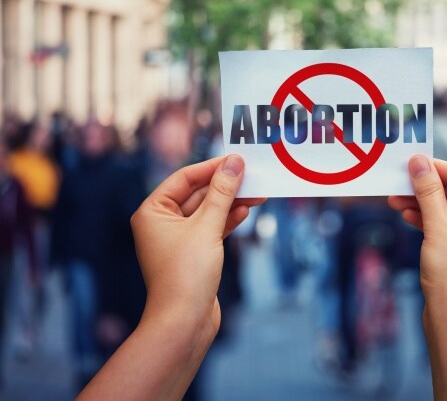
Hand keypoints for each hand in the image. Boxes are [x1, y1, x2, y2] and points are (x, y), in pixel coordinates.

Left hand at [131, 155, 263, 344]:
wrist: (184, 323)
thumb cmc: (186, 273)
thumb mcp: (207, 227)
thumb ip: (222, 193)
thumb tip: (234, 163)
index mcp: (153, 212)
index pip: (184, 178)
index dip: (212, 167)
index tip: (236, 158)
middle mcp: (162, 223)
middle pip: (198, 193)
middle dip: (225, 186)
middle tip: (252, 175)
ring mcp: (178, 239)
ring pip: (208, 211)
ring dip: (231, 202)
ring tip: (257, 193)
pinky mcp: (193, 253)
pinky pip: (212, 228)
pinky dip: (228, 219)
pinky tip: (245, 211)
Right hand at [388, 156, 446, 319]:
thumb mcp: (438, 225)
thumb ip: (428, 190)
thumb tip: (418, 161)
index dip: (437, 167)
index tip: (412, 161)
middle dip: (425, 187)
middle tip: (399, 179)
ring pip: (446, 210)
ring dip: (421, 203)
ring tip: (394, 199)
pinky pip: (442, 226)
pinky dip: (424, 219)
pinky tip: (406, 215)